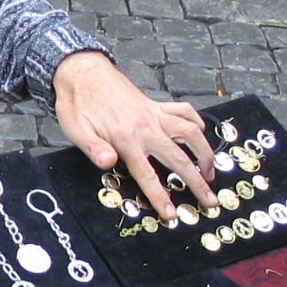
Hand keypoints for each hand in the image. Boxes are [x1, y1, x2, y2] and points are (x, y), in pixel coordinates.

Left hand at [52, 51, 215, 222]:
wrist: (82, 71)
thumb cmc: (77, 104)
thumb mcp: (75, 129)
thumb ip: (93, 148)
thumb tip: (109, 163)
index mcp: (126, 139)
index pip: (148, 175)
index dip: (161, 197)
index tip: (172, 215)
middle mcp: (146, 127)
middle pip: (178, 158)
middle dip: (197, 182)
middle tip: (211, 201)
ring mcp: (154, 114)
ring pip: (190, 133)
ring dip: (204, 153)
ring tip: (210, 172)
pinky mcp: (156, 104)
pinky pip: (184, 111)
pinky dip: (196, 121)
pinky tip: (201, 132)